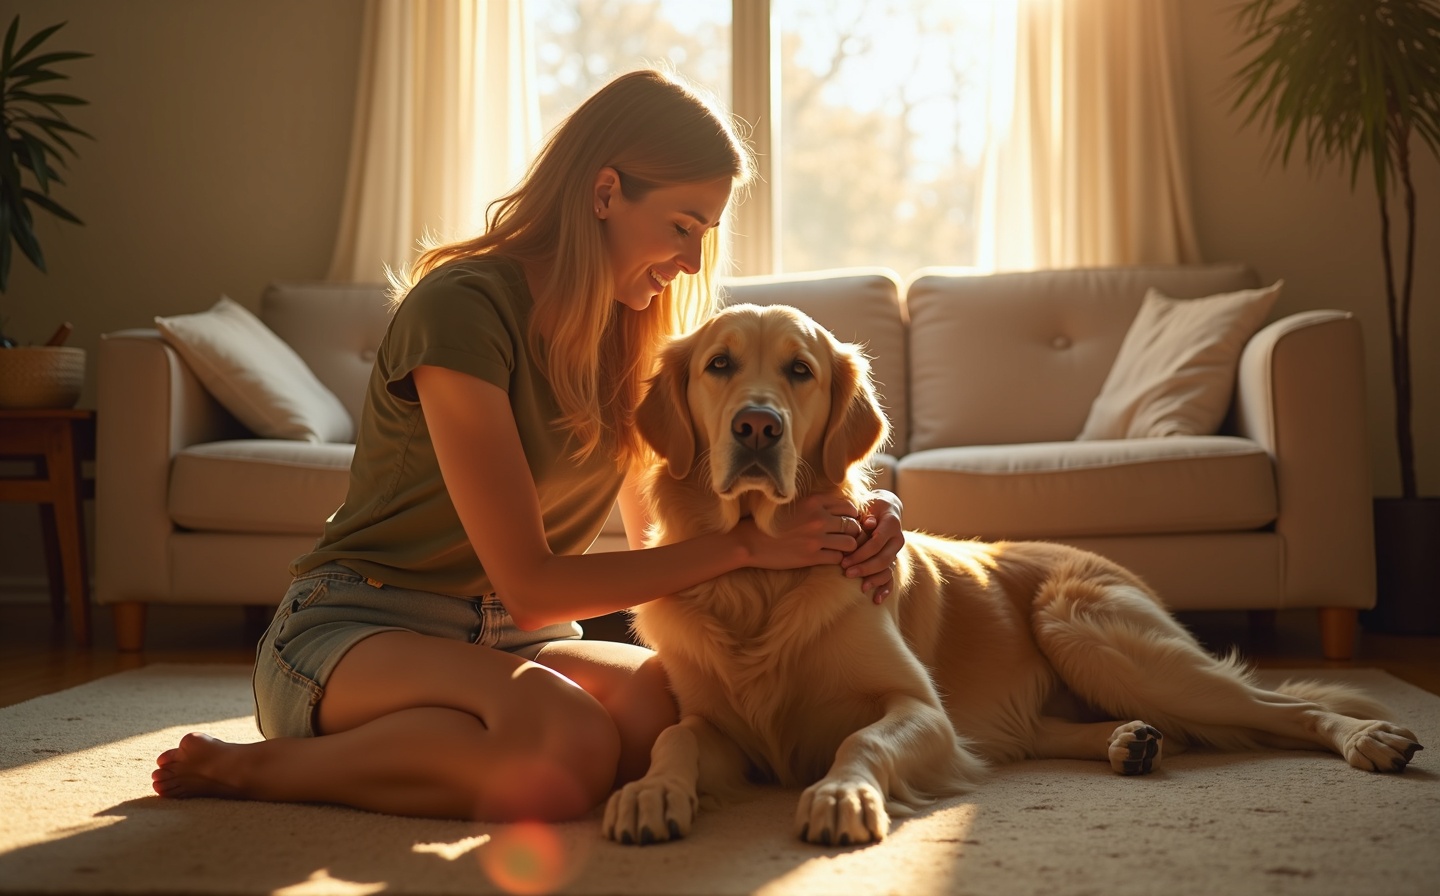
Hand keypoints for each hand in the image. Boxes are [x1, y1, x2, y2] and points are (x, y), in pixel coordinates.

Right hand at [737, 494, 861, 570]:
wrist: (750, 541)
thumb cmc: (771, 523)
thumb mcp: (794, 505)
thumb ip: (815, 505)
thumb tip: (838, 509)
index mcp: (814, 502)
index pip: (848, 505)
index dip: (852, 514)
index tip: (848, 521)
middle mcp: (818, 518)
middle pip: (852, 524)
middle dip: (854, 531)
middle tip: (848, 537)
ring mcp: (816, 538)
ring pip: (850, 542)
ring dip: (849, 546)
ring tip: (842, 548)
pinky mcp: (811, 556)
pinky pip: (837, 557)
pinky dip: (838, 559)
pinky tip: (831, 557)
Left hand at [842, 490, 904, 602]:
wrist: (883, 508)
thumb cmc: (868, 506)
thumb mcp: (866, 505)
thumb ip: (864, 515)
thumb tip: (867, 524)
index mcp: (891, 523)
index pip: (876, 542)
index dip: (860, 553)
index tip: (844, 561)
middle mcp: (897, 539)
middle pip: (883, 558)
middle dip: (865, 568)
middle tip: (847, 574)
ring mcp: (896, 551)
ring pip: (888, 569)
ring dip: (874, 579)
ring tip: (861, 587)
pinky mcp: (893, 560)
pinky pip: (891, 577)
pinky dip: (885, 589)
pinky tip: (877, 600)